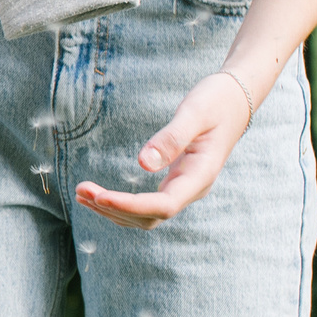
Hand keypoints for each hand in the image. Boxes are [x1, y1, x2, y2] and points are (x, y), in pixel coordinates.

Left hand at [74, 69, 256, 228]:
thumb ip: (172, 138)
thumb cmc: (217, 102)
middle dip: (114, 208)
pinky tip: (99, 196)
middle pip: (151, 216)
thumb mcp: (195, 113)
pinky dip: (122, 204)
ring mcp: (185, 188)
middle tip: (80, 191)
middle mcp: (193, 189)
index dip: (130, 205)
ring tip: (81, 194)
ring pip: (148, 215)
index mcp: (201, 176)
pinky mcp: (176, 182)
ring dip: (114, 209)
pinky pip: (148, 205)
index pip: (163, 206)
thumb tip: (143, 164)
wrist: (236, 99)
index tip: (99, 197)